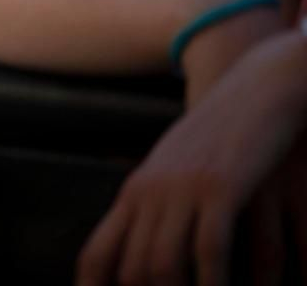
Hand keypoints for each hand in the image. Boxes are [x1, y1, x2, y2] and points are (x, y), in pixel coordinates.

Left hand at [77, 28, 306, 285]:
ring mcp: (181, 191)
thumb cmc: (222, 135)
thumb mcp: (179, 170)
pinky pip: (209, 249)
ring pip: (163, 266)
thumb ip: (160, 206)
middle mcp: (149, 194)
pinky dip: (214, 282)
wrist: (255, 88)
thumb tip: (145, 243)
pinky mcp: (220, 188)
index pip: (98, 253)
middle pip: (130, 270)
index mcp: (135, 193)